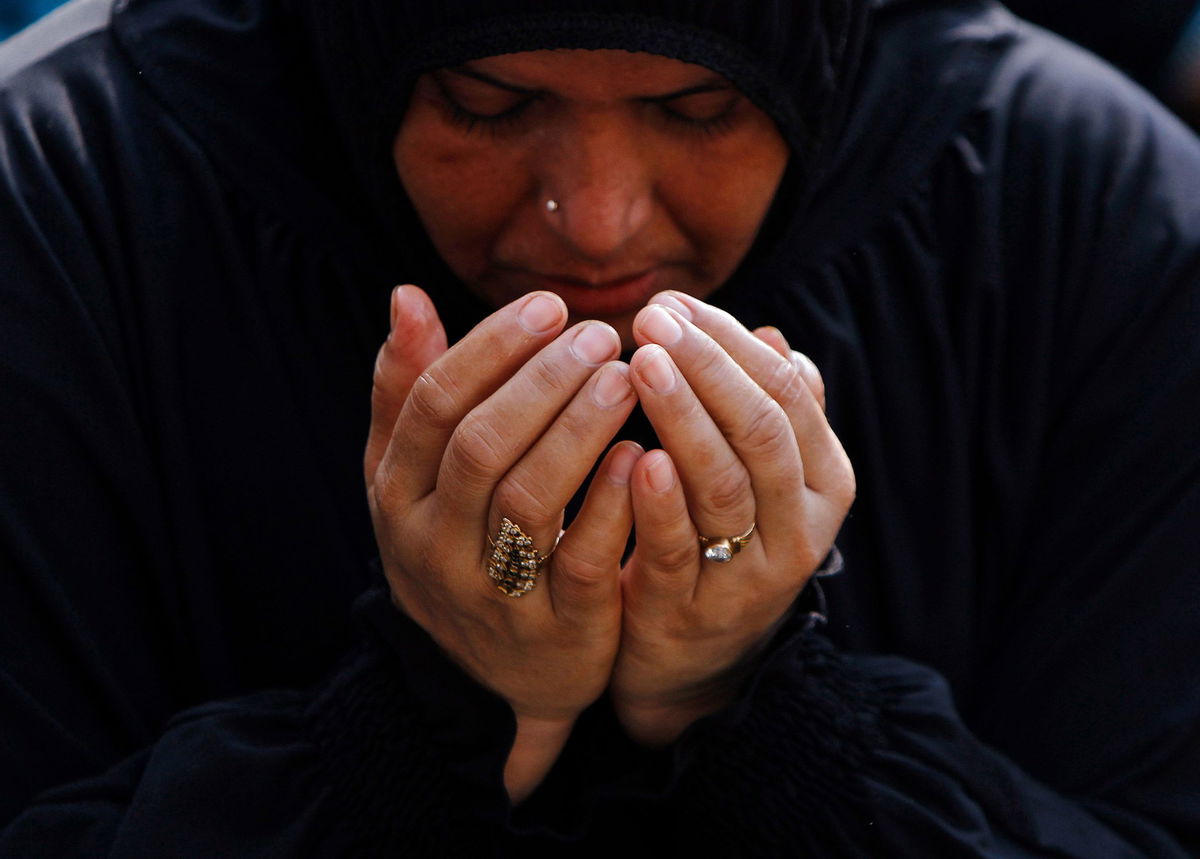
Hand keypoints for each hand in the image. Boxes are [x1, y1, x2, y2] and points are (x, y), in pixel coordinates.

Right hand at [365, 286, 639, 800]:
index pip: (433, 405)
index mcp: (396, 496)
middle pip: (481, 446)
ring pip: (530, 499)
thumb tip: (406, 295)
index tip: (548, 305)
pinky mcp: (555, 630)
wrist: (487, 681)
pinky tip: (640, 454)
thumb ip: (409, 393)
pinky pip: (581, 562)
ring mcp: (491, 593)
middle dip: (542, 381)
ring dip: (579, 430)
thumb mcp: (415, 481)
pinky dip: (611, 505)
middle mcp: (432, 546)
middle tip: (600, 334)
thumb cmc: (457, 548)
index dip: (490, 348)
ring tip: (627, 377)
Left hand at [611, 292, 854, 745]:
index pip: (787, 396)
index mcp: (822, 485)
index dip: (731, 344)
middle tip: (653, 319)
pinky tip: (635, 454)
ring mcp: (746, 577)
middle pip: (764, 434)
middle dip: (709, 368)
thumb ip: (773, 418)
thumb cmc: (725, 547)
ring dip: (684, 418)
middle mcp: (798, 530)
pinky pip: (678, 551)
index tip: (676, 303)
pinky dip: (659, 501)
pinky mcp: (690, 614)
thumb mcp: (763, 487)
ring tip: (641, 363)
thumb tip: (774, 338)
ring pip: (725, 487)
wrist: (695, 664)